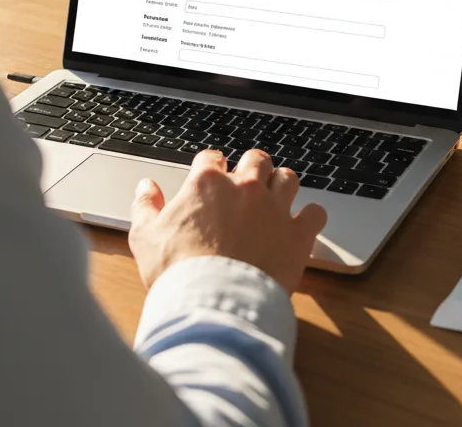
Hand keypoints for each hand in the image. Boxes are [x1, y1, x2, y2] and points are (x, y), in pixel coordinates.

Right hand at [129, 149, 327, 295]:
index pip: (212, 157)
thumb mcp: (145, 237)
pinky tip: (303, 224)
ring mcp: (274, 209)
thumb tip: (146, 187)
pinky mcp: (297, 234)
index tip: (212, 178)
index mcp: (207, 184)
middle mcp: (244, 188)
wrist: (214, 303)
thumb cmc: (178, 272)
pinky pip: (315, 213)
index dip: (212, 167)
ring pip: (288, 178)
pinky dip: (311, 217)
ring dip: (282, 185)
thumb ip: (145, 207)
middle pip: (256, 160)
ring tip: (276, 199)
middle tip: (248, 185)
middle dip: (252, 168)